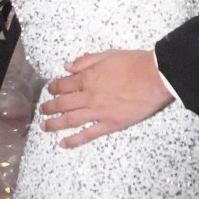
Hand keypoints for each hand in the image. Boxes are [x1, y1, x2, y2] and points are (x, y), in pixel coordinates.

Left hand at [41, 49, 173, 147]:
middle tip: (43, 110)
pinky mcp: (110, 124)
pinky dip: (74, 140)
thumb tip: (68, 66)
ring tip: (45, 126)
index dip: (54, 87)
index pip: (64, 84)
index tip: (50, 90)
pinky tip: (63, 143)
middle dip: (49, 107)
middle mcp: (89, 95)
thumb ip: (87, 60)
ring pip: (70, 120)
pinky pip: (88, 134)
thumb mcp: (109, 54)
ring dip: (54, 124)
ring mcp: (98, 112)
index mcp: (89, 77)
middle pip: (63, 103)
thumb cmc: (135, 63)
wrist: (156, 77)